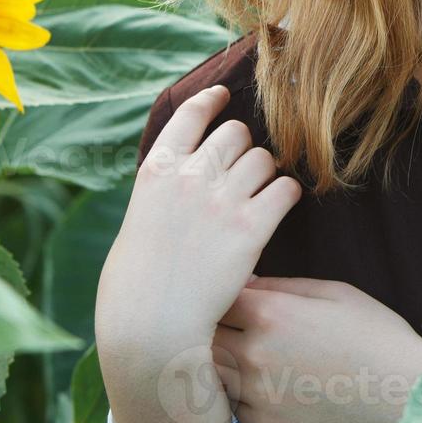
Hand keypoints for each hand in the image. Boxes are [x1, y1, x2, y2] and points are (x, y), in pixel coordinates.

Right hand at [99, 84, 303, 359]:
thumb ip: (161, 195)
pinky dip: (287, 196)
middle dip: (243, 149)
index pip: (189, 116)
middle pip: (236, 133)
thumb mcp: (137, 224)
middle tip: (243, 174)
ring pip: (264, 159)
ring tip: (258, 198)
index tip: (223, 95)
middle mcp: (190, 176)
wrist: (150, 327)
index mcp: (156, 172)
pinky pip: (286, 189)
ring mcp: (221, 199)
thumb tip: (179, 181)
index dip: (210, 102)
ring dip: (266, 174)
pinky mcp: (251, 226)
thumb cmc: (134, 289)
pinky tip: (280, 207)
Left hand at [212, 277, 421, 422]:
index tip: (228, 296)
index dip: (220, 294)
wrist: (405, 396)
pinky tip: (264, 385)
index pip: (217, 297)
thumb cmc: (375, 336)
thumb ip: (284, 285)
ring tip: (245, 355)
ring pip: (213, 373)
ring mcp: (257, 394)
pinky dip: (239, 394)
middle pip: (206, 335)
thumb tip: (247, 283)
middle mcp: (255, 353)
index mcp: (272, 313)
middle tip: (228, 325)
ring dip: (221, 362)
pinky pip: (233, 406)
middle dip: (213, 327)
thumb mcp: (336, 292)